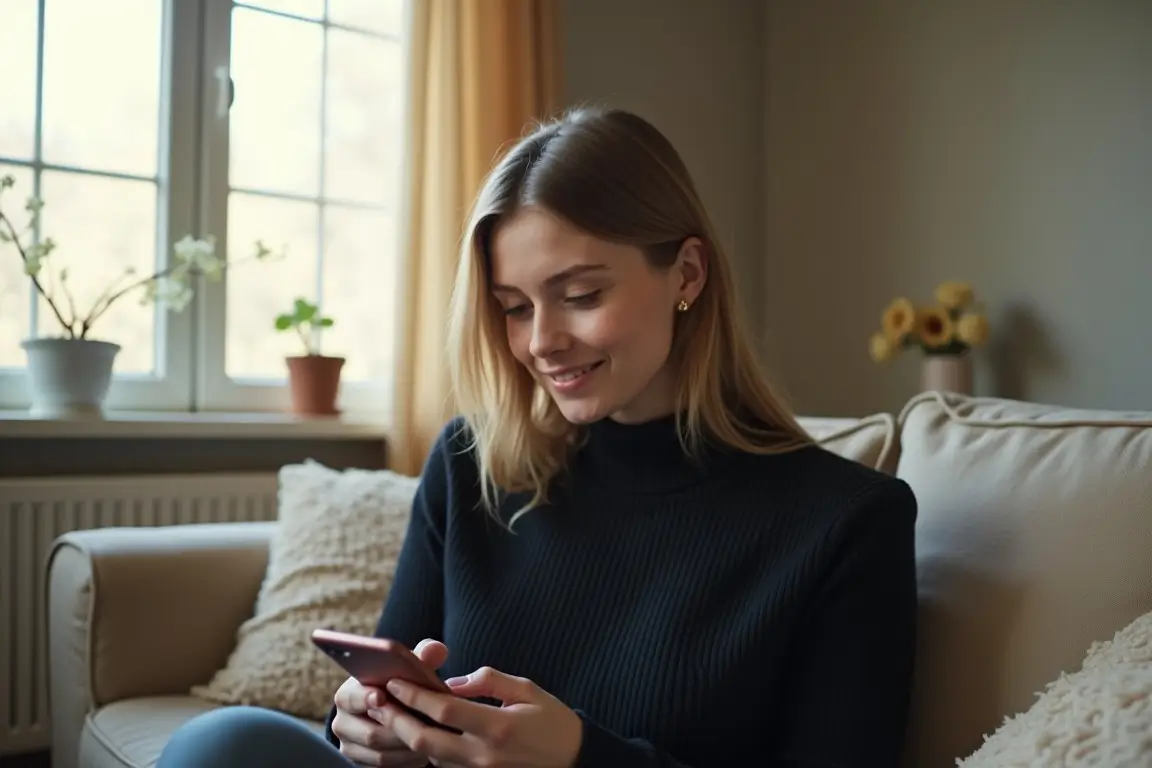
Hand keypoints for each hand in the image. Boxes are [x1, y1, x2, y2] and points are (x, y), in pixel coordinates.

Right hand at [331, 638, 449, 766]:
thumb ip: (420, 657)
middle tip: (424, 724)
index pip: (351, 697)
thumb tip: (436, 650)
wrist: (388, 711)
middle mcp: (343, 723)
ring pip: (380, 753)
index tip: (381, 696)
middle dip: (400, 729)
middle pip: (370, 733)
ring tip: (431, 739)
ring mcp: (351, 746)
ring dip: (407, 748)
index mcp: (348, 694)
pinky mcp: (361, 764)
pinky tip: (424, 753)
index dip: (365, 698)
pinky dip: (406, 761)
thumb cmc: (397, 685)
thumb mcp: (405, 669)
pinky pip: (384, 767)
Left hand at [377, 666, 583, 767]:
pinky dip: (428, 752)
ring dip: (407, 737)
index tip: (394, 681)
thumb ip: (488, 682)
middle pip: (426, 741)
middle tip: (378, 702)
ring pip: (431, 758)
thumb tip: (453, 682)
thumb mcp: (526, 690)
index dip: (414, 695)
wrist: (575, 761)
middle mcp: (484, 756)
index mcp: (497, 727)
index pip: (444, 710)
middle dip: (397, 721)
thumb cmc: (552, 721)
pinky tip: (417, 734)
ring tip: (389, 715)